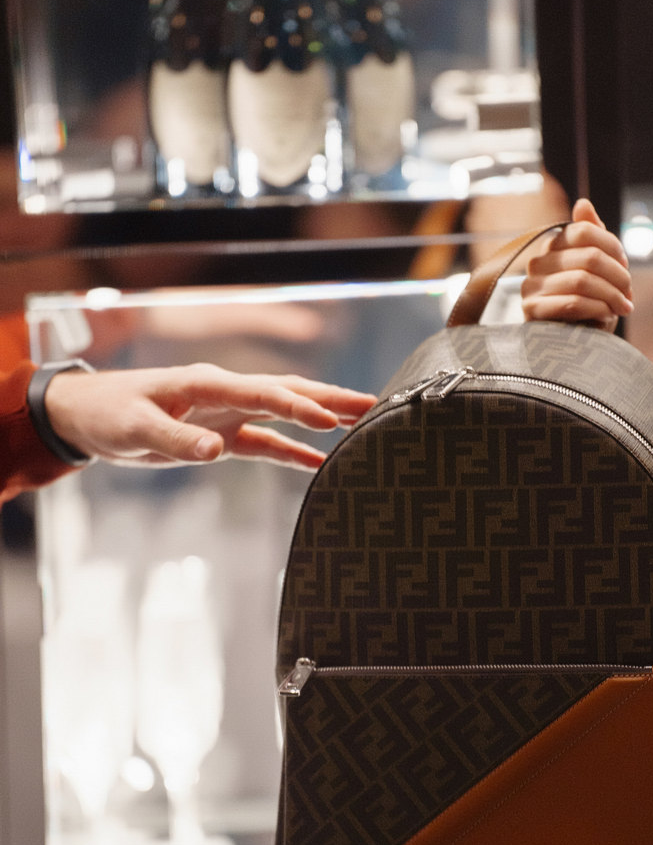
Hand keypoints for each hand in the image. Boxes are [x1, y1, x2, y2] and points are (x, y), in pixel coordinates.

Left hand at [44, 363, 375, 470]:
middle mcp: (224, 392)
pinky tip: (320, 462)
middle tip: (373, 404)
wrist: (87, 415)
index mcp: (206, 382)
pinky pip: (265, 441)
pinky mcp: (221, 433)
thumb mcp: (134, 429)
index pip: (263, 392)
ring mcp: (226, 412)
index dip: (299, 405)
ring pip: (283, 412)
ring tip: (363, 423)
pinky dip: (293, 451)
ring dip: (321, 417)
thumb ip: (175, 439)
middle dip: (330, 398)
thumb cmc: (108, 414)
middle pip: (287, 392)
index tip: (332, 419)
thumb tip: (214, 451)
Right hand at [521, 198, 632, 331]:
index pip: (584, 231)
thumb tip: (583, 203)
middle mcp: (537, 263)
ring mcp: (531, 287)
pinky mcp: (532, 311)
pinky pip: (572, 302)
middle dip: (618, 276)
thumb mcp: (595, 271)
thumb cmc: (587, 308)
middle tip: (628, 294)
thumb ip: (592, 238)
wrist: (572, 351)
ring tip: (623, 308)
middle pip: (588, 256)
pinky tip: (607, 316)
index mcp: (552, 247)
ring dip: (611, 295)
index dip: (612, 247)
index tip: (625, 266)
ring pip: (582, 280)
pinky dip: (598, 309)